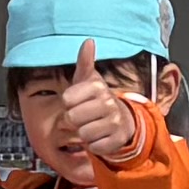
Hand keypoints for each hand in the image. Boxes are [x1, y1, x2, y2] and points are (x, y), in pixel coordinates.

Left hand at [43, 46, 144, 170]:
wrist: (121, 120)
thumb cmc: (96, 99)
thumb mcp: (88, 80)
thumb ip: (85, 62)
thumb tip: (88, 41)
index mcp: (98, 86)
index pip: (66, 100)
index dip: (68, 104)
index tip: (78, 101)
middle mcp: (108, 102)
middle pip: (72, 118)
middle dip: (75, 120)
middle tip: (85, 116)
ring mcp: (114, 122)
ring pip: (83, 134)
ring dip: (85, 133)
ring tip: (92, 126)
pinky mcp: (118, 140)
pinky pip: (94, 147)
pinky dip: (94, 145)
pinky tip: (100, 137)